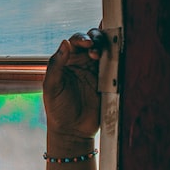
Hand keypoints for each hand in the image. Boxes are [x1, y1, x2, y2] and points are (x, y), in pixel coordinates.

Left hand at [43, 28, 106, 143]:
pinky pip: (115, 66)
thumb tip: (64, 42)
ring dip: (107, 47)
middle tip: (94, 47)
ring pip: (105, 51)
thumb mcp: (52, 87)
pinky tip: (116, 59)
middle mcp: (82, 63)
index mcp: (66, 61)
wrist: (73, 131)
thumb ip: (56, 65)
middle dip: (96, 38)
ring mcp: (97, 71)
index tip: (86, 44)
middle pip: (92, 41)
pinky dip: (117, 59)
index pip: (74, 42)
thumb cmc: (58, 109)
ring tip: (100, 55)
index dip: (81, 38)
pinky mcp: (109, 81)